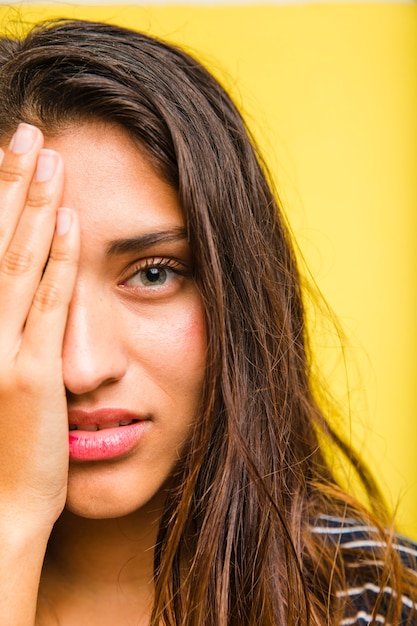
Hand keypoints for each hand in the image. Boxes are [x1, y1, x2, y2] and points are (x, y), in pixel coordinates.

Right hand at [0, 124, 78, 528]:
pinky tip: (71, 220)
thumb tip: (16, 276)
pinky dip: (58, 259)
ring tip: (48, 153)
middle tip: (27, 127)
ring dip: (32, 204)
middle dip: (6, 181)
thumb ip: (2, 325)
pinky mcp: (26, 375)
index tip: (0, 152)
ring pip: (13, 261)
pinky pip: (46, 304)